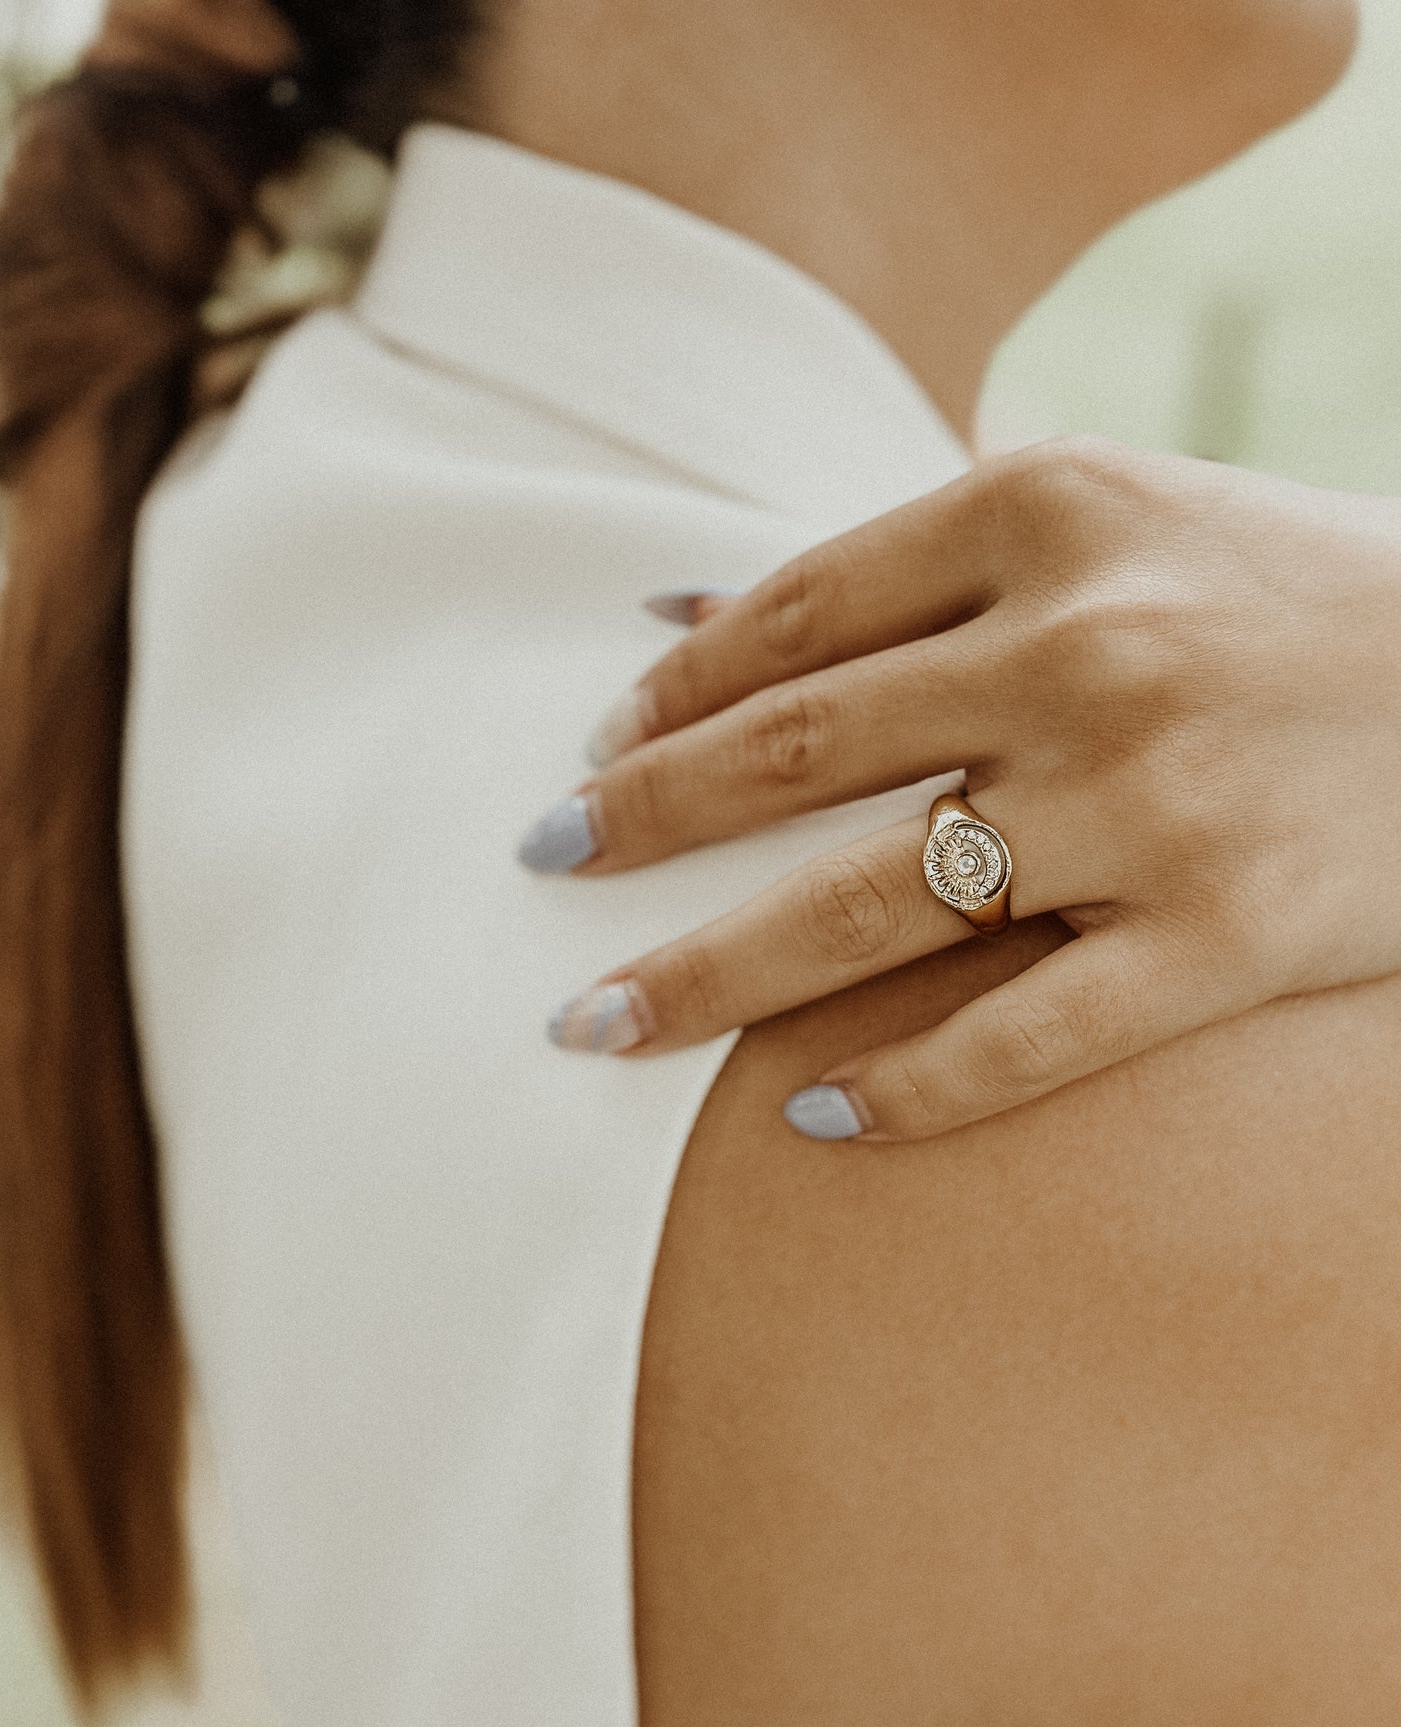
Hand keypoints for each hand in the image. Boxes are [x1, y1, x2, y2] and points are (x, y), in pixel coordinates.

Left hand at [520, 438, 1400, 1139]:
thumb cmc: (1281, 596)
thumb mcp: (1112, 517)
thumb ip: (905, 566)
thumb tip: (674, 613)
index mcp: (1049, 511)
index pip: (798, 612)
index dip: (673, 692)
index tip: (595, 748)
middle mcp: (1085, 649)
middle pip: (796, 753)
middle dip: (640, 819)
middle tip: (537, 869)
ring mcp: (1152, 799)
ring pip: (873, 905)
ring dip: (706, 975)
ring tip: (591, 1025)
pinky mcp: (1225, 936)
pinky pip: (1026, 1036)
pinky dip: (909, 1089)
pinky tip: (813, 1123)